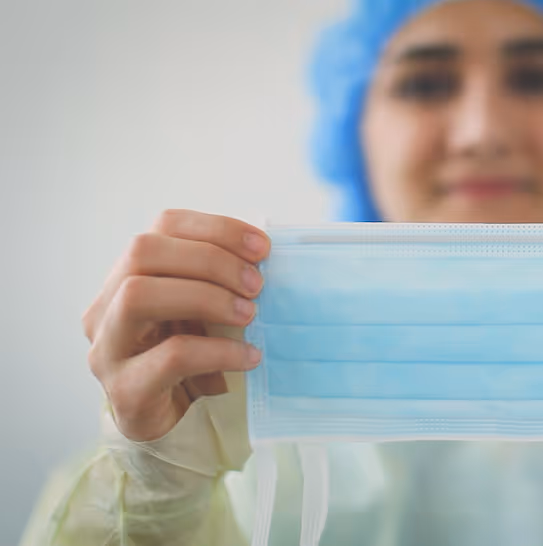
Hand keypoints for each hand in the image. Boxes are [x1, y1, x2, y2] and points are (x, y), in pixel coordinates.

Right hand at [84, 210, 269, 440]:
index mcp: (126, 278)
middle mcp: (105, 307)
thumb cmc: (193, 362)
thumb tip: (264, 258)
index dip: (215, 228)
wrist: (174, 428)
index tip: (262, 247)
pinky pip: (170, 357)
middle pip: (143, 252)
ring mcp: (108, 349)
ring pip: (138, 295)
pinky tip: (248, 356)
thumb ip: (219, 282)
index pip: (161, 227)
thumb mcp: (203, 313)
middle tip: (257, 284)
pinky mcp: (124, 390)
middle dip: (210, 260)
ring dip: (206, 297)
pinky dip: (218, 350)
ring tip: (249, 314)